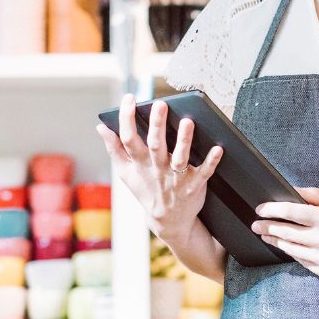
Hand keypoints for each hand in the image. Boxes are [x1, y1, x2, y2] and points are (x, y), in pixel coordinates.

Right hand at [95, 94, 222, 242]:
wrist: (167, 220)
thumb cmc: (146, 189)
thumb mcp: (125, 172)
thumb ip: (114, 149)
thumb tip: (100, 128)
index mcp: (140, 164)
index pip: (129, 139)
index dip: (127, 118)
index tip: (129, 98)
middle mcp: (157, 169)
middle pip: (156, 145)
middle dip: (157, 125)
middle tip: (160, 104)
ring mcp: (176, 178)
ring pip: (180, 158)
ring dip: (184, 141)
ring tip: (187, 121)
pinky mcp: (194, 185)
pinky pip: (204, 173)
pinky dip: (211, 161)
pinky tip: (218, 148)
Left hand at [251, 187, 318, 279]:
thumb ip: (315, 196)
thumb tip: (292, 190)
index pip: (290, 212)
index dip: (271, 210)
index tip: (260, 209)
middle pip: (286, 233)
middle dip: (267, 227)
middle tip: (256, 225)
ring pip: (291, 250)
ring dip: (276, 242)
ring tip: (267, 236)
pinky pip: (302, 262)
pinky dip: (293, 253)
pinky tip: (287, 247)